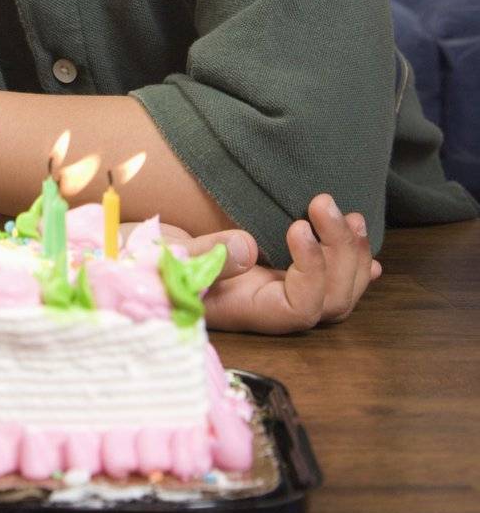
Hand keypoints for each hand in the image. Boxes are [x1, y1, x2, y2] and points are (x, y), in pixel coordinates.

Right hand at [162, 194, 380, 333]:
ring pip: (338, 293)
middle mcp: (272, 309)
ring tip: (348, 215)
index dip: (311, 270)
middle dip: (338, 252)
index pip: (301, 308)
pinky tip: (370, 259)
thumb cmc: (150, 262)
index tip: (296, 225)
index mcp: (249, 310)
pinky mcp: (283, 277)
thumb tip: (248, 248)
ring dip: (351, 254)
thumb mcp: (170, 256)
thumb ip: (208, 256)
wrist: (141, 261)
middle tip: (323, 202)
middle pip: (330, 301)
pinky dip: (354, 270)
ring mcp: (281, 295)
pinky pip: (331, 284)